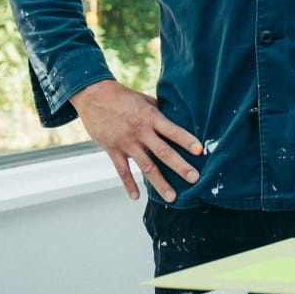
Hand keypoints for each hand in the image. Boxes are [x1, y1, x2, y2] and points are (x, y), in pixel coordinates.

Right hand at [68, 79, 201, 202]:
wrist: (94, 96)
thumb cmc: (123, 97)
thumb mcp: (145, 101)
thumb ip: (160, 114)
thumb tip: (179, 122)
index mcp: (151, 117)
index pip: (172, 130)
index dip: (186, 140)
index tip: (200, 151)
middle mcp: (140, 131)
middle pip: (163, 152)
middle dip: (180, 166)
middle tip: (195, 179)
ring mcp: (126, 143)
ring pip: (146, 166)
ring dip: (159, 183)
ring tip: (172, 197)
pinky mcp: (113, 150)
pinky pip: (122, 171)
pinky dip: (129, 184)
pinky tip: (136, 197)